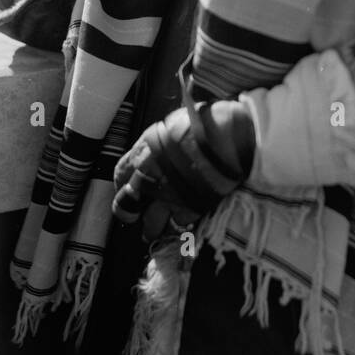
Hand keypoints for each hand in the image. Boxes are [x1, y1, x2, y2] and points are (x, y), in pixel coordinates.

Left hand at [113, 109, 203, 242]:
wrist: (233, 137)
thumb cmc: (207, 123)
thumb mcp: (175, 124)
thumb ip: (162, 141)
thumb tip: (159, 147)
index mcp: (145, 151)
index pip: (121, 173)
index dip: (122, 183)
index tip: (126, 187)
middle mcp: (151, 176)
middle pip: (127, 204)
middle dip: (129, 212)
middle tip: (133, 217)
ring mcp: (169, 195)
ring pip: (151, 221)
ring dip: (152, 226)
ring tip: (154, 231)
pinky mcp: (190, 208)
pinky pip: (179, 221)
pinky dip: (181, 222)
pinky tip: (183, 218)